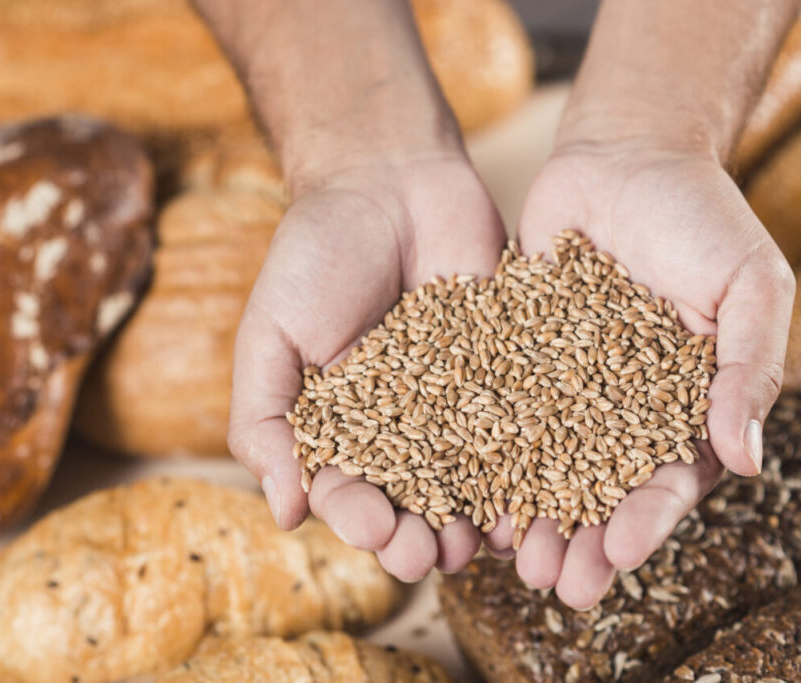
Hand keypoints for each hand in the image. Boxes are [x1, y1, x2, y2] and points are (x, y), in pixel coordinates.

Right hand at [228, 153, 505, 581]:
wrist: (388, 180)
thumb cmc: (315, 255)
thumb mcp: (270, 336)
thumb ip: (264, 421)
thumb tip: (283, 513)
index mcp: (338, 428)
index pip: (345, 490)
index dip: (358, 519)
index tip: (377, 531)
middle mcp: (398, 428)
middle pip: (410, 499)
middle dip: (419, 534)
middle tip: (431, 556)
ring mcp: (456, 404)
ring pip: (468, 478)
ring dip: (474, 517)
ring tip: (484, 542)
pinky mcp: (506, 374)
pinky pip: (519, 426)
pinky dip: (528, 464)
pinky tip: (536, 494)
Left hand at [506, 140, 794, 608]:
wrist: (626, 156)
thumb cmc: (702, 214)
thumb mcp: (748, 284)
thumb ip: (746, 367)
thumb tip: (743, 460)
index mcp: (684, 402)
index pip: (669, 478)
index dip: (646, 520)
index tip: (618, 555)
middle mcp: (621, 404)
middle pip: (601, 487)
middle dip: (581, 538)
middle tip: (554, 584)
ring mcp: (566, 384)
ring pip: (545, 461)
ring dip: (530, 512)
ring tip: (507, 555)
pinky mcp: (515, 356)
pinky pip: (498, 408)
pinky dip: (483, 449)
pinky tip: (462, 486)